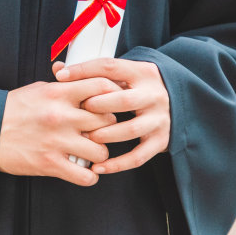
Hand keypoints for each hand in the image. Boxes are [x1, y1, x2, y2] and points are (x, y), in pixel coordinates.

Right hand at [0, 75, 122, 185]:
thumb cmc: (12, 109)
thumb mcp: (38, 89)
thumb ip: (63, 85)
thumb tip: (82, 77)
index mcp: (57, 93)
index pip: (101, 87)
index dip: (113, 95)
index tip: (111, 103)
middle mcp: (60, 116)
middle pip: (108, 121)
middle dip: (107, 127)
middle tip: (99, 130)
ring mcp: (56, 142)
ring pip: (101, 152)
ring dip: (98, 154)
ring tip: (88, 152)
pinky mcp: (50, 164)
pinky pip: (86, 177)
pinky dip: (88, 176)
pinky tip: (81, 169)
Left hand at [55, 57, 171, 174]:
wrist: (178, 100)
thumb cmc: (136, 86)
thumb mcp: (121, 74)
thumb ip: (91, 73)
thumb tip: (58, 69)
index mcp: (142, 72)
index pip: (111, 67)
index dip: (84, 71)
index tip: (61, 76)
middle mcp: (154, 94)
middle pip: (125, 100)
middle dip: (99, 105)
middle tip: (80, 110)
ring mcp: (160, 119)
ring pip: (132, 129)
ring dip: (107, 134)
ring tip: (87, 137)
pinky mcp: (161, 141)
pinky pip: (139, 156)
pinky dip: (118, 164)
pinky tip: (97, 167)